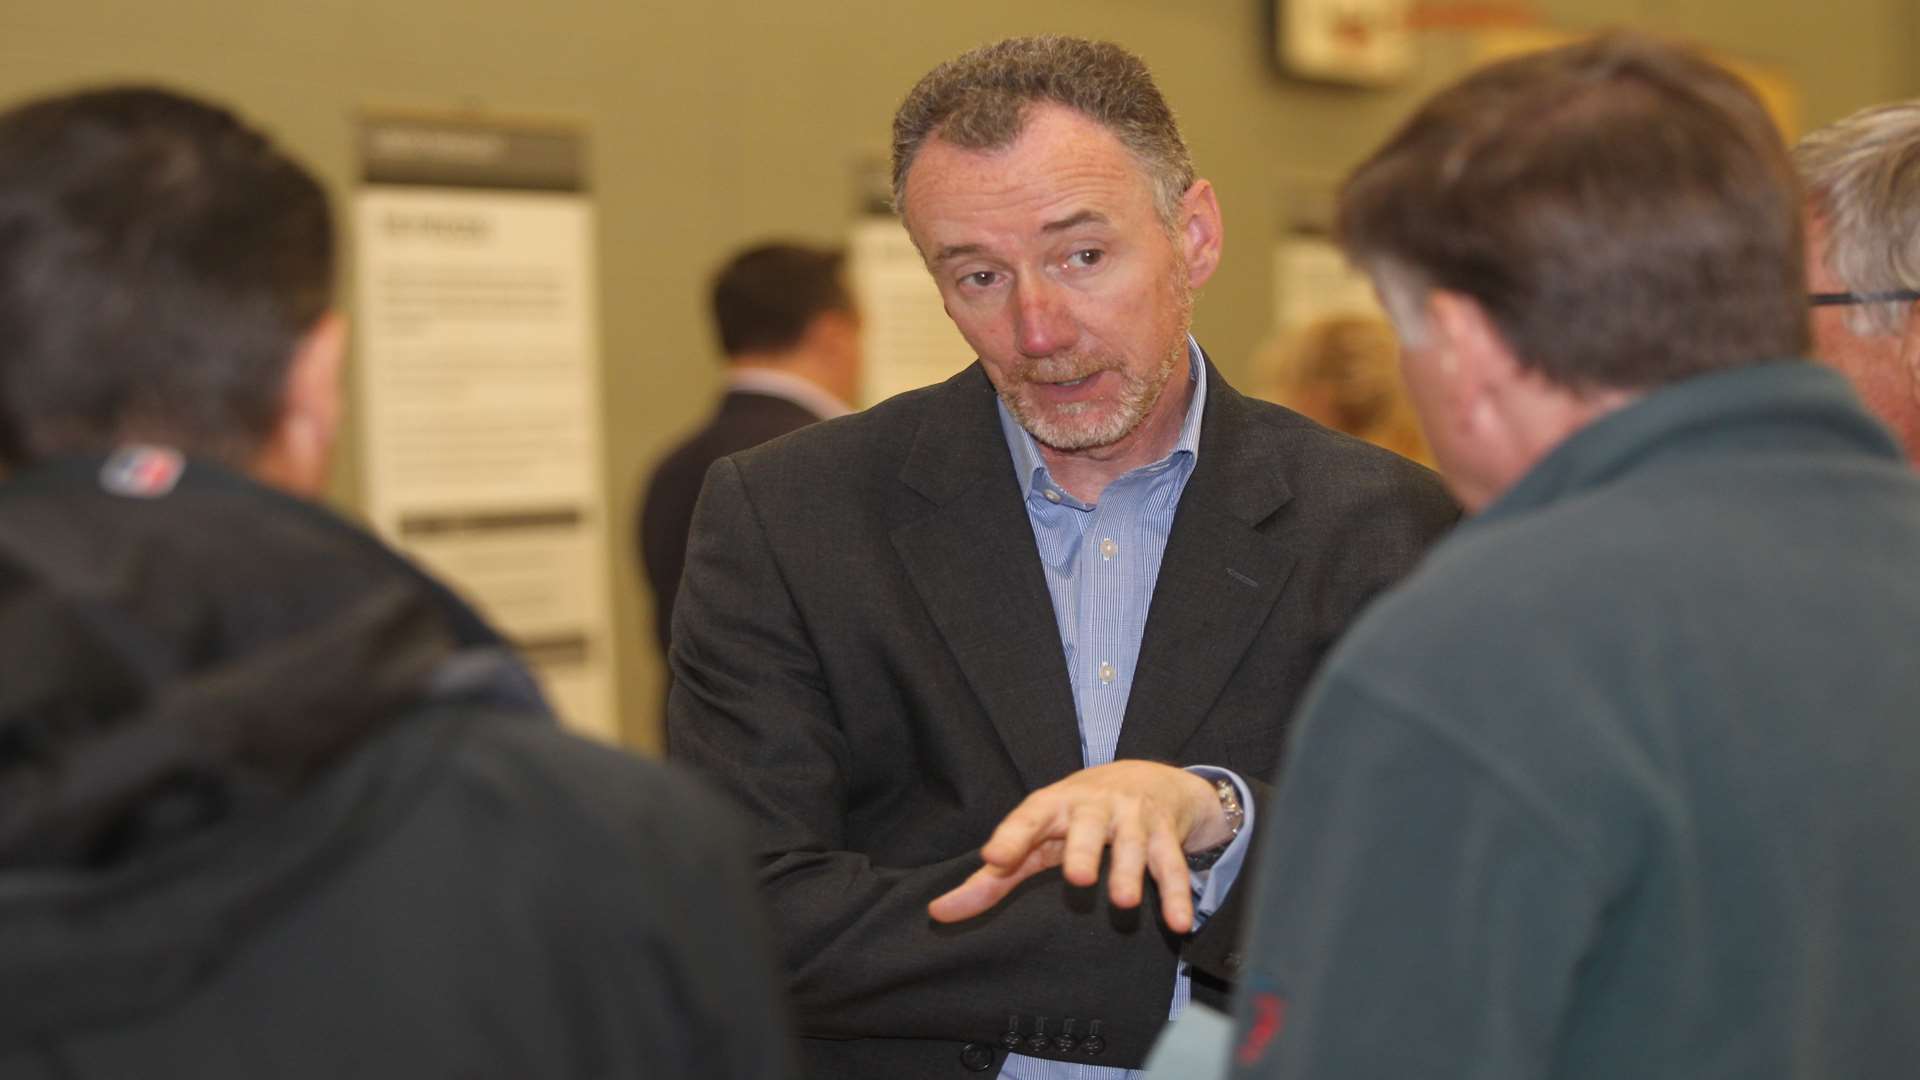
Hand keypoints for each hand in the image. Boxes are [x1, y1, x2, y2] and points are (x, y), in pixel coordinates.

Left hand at [928, 760, 1230, 933]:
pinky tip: (1179, 923)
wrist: (1151, 779)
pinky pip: (1173, 866)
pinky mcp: (1166, 835)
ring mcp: (1134, 818)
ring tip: (1125, 901)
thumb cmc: (1078, 817)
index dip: (1012, 835)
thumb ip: (992, 877)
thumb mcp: (1037, 839)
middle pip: (1089, 826)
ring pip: (1135, 844)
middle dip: (1084, 850)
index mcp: (1055, 805)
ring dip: (1132, 872)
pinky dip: (1178, 894)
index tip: (993, 857)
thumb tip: (938, 913)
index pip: (1029, 816)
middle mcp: (1095, 806)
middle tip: (1078, 878)